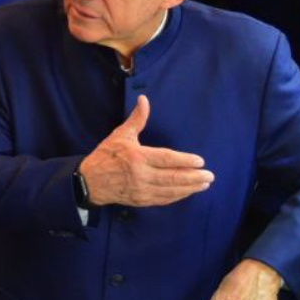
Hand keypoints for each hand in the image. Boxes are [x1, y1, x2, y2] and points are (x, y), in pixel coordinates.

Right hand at [78, 95, 213, 206]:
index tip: (200, 161)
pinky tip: (187, 192)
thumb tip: (144, 99)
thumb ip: (137, 118)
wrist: (89, 181)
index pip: (166, 159)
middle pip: (172, 178)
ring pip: (170, 191)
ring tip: (204, 184)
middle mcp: (141, 175)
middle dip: (194, 178)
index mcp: (137, 157)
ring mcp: (141, 190)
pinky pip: (163, 200)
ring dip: (189, 188)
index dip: (184, 161)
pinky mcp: (141, 201)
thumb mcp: (120, 134)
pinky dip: (177, 196)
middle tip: (210, 176)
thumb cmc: (106, 155)